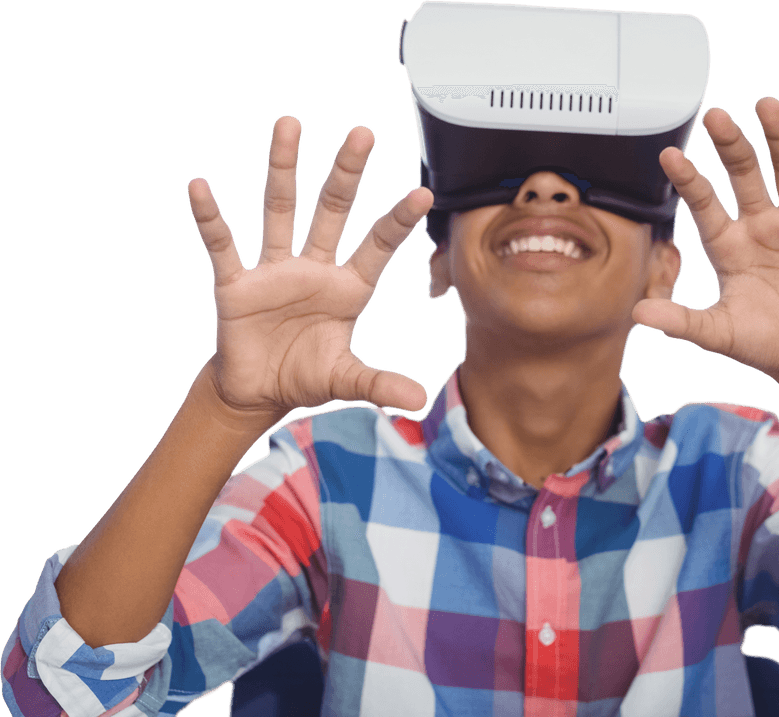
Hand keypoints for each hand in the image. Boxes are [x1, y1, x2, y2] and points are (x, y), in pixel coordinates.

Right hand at [188, 116, 432, 416]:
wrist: (257, 394)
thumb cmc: (305, 377)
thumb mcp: (345, 381)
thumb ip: (378, 384)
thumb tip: (418, 400)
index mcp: (348, 289)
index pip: (377, 246)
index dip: (397, 222)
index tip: (424, 195)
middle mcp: (314, 269)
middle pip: (333, 211)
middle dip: (347, 174)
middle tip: (363, 133)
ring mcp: (274, 272)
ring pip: (280, 211)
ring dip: (284, 169)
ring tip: (290, 124)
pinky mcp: (237, 286)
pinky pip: (223, 247)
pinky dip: (211, 220)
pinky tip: (201, 188)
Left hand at [633, 97, 778, 389]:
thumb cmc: (761, 343)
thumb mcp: (718, 333)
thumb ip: (682, 321)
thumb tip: (639, 313)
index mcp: (728, 246)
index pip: (704, 205)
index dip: (689, 181)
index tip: (668, 155)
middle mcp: (761, 227)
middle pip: (744, 175)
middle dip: (731, 146)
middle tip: (716, 115)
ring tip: (767, 107)